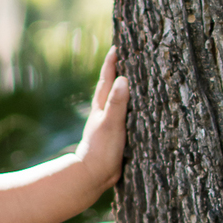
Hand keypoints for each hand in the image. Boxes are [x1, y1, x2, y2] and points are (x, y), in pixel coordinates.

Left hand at [75, 49, 128, 192]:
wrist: (92, 176)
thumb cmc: (102, 149)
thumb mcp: (111, 123)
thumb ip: (117, 102)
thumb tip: (123, 79)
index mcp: (101, 107)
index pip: (107, 79)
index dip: (112, 63)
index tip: (117, 47)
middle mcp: (102, 112)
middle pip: (108, 86)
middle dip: (115, 71)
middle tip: (123, 56)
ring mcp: (105, 124)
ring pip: (113, 100)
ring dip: (119, 89)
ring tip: (129, 79)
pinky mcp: (112, 136)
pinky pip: (119, 114)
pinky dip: (124, 107)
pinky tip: (130, 110)